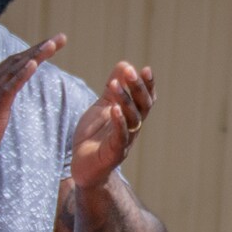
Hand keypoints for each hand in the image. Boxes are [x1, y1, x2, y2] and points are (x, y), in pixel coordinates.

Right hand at [0, 34, 68, 174]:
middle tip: (61, 37)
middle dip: (40, 48)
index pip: (14, 63)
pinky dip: (22, 74)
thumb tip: (0, 99)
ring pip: (16, 68)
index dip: (33, 52)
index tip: (52, 44)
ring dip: (36, 55)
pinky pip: (10, 86)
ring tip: (53, 44)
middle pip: (18, 60)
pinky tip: (33, 64)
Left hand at [68, 62, 152, 193]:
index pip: (146, 98)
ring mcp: (125, 141)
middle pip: (142, 106)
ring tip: (115, 85)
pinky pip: (120, 136)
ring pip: (132, 119)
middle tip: (130, 71)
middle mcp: (133, 128)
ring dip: (125, 100)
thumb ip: (113, 88)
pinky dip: (118, 122)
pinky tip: (113, 109)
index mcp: (132, 116)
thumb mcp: (102, 107)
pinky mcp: (114, 153)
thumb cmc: (94, 137)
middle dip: (138, 88)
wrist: (84, 167)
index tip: (146, 69)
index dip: (148, 85)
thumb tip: (125, 63)